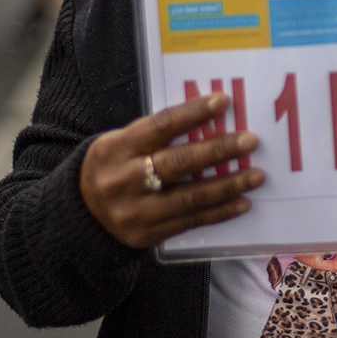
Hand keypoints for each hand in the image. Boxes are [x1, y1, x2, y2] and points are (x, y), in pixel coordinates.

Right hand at [80, 93, 264, 248]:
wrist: (80, 216)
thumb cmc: (111, 169)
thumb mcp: (120, 145)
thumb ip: (155, 136)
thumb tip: (207, 123)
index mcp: (116, 149)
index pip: (160, 126)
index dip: (193, 113)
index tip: (222, 102)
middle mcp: (125, 180)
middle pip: (178, 162)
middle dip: (218, 150)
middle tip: (249, 141)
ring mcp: (136, 212)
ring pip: (190, 197)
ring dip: (228, 185)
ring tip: (256, 175)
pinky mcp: (147, 235)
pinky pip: (190, 222)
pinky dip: (219, 212)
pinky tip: (242, 202)